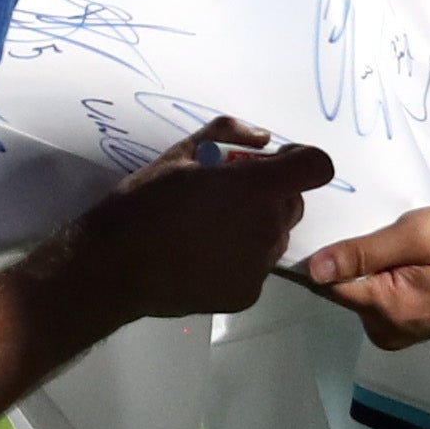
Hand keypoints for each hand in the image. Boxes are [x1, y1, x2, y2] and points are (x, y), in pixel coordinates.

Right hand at [63, 118, 334, 321]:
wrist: (112, 268)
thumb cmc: (142, 204)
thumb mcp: (177, 154)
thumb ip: (226, 134)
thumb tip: (262, 139)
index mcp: (255, 189)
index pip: (317, 166)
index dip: (302, 160)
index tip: (274, 162)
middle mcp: (268, 228)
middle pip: (294, 203)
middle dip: (270, 194)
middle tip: (227, 196)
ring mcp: (261, 266)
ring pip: (277, 236)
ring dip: (256, 227)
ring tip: (210, 229)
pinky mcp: (248, 294)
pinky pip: (258, 267)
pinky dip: (241, 259)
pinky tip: (203, 258)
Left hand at [303, 204, 429, 349]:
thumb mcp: (414, 235)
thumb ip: (361, 252)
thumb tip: (312, 269)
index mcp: (385, 309)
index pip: (328, 286)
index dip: (326, 259)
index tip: (339, 236)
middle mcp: (386, 331)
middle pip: (345, 293)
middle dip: (357, 265)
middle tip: (391, 241)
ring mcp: (399, 334)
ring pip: (362, 297)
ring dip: (372, 274)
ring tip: (403, 252)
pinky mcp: (408, 330)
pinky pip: (380, 304)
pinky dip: (386, 284)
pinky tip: (408, 267)